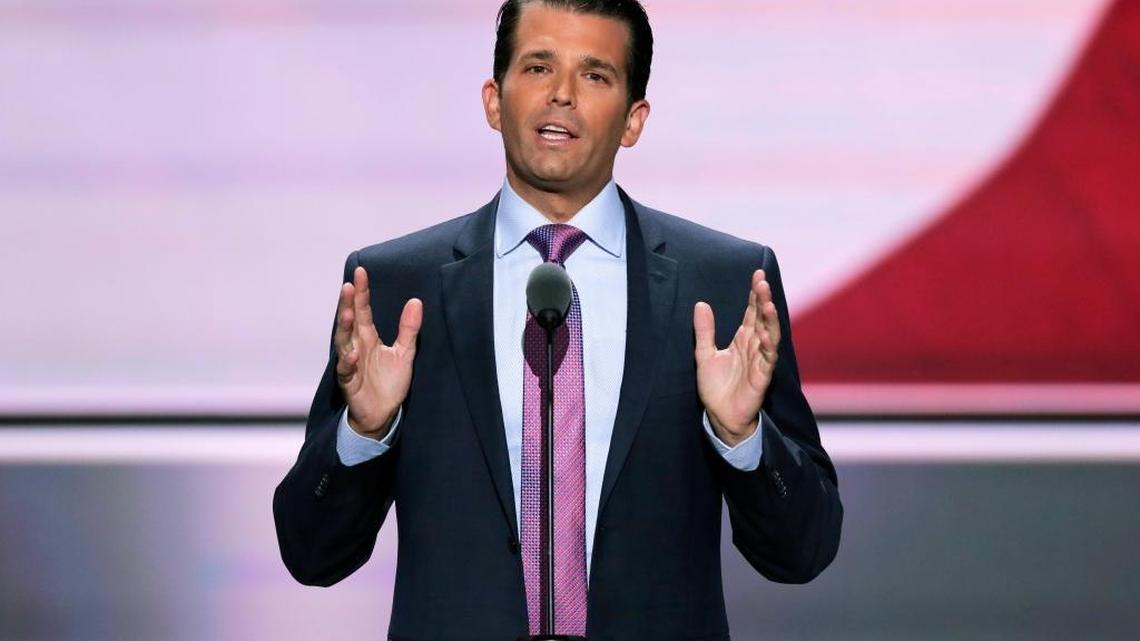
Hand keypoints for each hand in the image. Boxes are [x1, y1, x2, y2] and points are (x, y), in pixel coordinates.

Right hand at [334, 266, 422, 438]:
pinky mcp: (349, 382)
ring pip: (343, 342)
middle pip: (349, 321)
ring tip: (347, 313)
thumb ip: (409, 329)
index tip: (361, 272)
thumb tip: (416, 301)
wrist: (382, 413)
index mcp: (368, 337)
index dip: (361, 292)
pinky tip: (352, 354)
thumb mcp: (404, 353)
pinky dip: (348, 362)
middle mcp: (356, 346)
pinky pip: (346, 371)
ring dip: (344, 328)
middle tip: (348, 286)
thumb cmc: (389, 382)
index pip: (363, 310)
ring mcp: (351, 363)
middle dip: (347, 304)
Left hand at [693, 269, 780, 446]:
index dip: (755, 295)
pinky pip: (768, 360)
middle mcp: (754, 346)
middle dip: (764, 300)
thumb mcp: (704, 354)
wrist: (720, 415)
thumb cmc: (716, 387)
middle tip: (762, 282)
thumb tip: (701, 304)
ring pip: (770, 335)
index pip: (751, 312)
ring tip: (768, 303)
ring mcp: (760, 361)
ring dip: (769, 319)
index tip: (758, 275)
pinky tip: (765, 335)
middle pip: (762, 319)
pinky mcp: (762, 377)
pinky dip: (768, 347)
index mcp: (743, 339)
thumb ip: (704, 331)